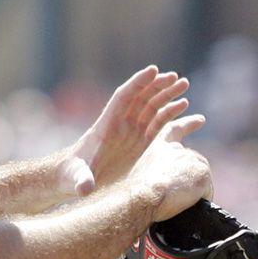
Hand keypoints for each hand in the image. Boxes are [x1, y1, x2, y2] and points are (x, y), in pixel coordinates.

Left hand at [64, 66, 191, 196]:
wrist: (75, 179)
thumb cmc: (71, 175)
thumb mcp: (75, 178)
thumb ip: (81, 181)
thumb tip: (84, 188)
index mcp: (106, 125)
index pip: (123, 97)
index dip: (138, 83)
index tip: (154, 70)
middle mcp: (120, 125)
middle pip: (141, 97)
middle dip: (158, 86)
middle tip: (176, 78)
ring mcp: (131, 134)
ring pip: (152, 108)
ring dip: (167, 95)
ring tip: (184, 84)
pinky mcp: (141, 145)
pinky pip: (159, 126)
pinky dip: (172, 116)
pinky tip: (186, 109)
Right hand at [130, 115, 212, 221]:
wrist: (142, 198)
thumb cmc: (138, 195)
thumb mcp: (143, 176)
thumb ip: (157, 172)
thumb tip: (167, 183)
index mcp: (159, 148)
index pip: (175, 130)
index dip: (188, 124)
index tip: (201, 120)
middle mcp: (175, 149)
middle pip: (195, 162)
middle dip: (196, 176)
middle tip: (186, 191)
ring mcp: (190, 158)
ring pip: (202, 178)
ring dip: (195, 191)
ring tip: (178, 201)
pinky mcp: (202, 171)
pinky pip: (207, 191)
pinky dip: (201, 200)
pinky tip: (188, 203)